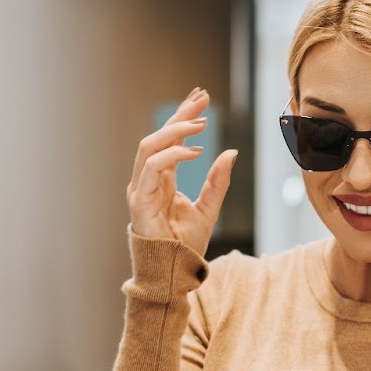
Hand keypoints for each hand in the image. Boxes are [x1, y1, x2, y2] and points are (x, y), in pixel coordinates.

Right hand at [127, 88, 237, 257]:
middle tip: (202, 100)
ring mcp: (140, 190)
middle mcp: (147, 181)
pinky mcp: (140, 201)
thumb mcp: (209, 208)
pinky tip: (194, 151)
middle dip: (179, 116)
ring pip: (149, 147)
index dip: (183, 117)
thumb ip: (218, 181)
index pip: (168, 140)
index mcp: (160, 180)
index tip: (201, 98)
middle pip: (158, 137)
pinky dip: (172, 155)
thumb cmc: (185, 246)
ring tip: (200, 124)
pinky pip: (151, 168)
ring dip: (175, 131)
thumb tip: (231, 152)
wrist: (175, 273)